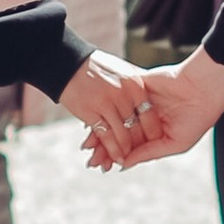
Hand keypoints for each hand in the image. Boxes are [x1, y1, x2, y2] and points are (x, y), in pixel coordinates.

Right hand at [61, 49, 164, 163]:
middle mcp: (123, 95)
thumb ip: (137, 85)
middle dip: (140, 144)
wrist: (68, 63)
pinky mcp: (90, 112)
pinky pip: (106, 137)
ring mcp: (106, 104)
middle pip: (137, 126)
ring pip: (122, 135)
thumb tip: (151, 100)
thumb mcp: (123, 71)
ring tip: (127, 160)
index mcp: (134, 84)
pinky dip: (112, 150)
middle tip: (141, 155)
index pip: (149, 113)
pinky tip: (115, 159)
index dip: (153, 130)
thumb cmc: (97, 67)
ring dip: (125, 151)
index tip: (155, 141)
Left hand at [78, 46, 223, 170]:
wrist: (203, 88)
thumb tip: (123, 165)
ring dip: (101, 131)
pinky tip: (93, 121)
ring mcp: (138, 104)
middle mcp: (144, 119)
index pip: (131, 147)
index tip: (101, 166)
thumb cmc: (196, 118)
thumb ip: (148, 153)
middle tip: (90, 160)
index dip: (116, 156)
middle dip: (104, 148)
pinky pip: (116, 101)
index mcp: (155, 133)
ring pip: (114, 119)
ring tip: (88, 145)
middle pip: (119, 135)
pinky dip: (105, 111)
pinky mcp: (134, 88)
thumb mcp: (174, 143)